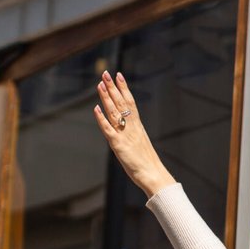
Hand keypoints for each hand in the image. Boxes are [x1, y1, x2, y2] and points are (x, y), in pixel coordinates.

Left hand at [93, 71, 175, 198]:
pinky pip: (108, 129)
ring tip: (100, 84)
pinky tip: (96, 109)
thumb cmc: (148, 164)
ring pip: (114, 112)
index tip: (119, 75)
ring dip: (106, 97)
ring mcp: (125, 135)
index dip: (124, 88)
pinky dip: (101, 119)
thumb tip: (128, 131)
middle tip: (105, 73)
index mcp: (138, 126)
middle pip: (121, 103)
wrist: (153, 175)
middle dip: (113, 87)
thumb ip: (133, 136)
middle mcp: (132, 127)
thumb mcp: (141, 145)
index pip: (131, 102)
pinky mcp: (119, 145)